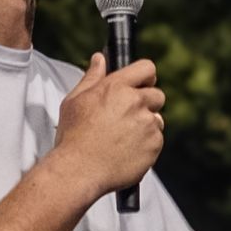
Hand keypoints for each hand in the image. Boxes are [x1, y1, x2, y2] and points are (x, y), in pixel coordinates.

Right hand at [52, 52, 165, 202]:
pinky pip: (156, 140)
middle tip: (127, 117)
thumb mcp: (75, 101)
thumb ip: (92, 77)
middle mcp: (136, 103)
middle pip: (157, 95)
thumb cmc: (73, 136)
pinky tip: (126, 151)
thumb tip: (99, 59)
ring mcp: (148, 125)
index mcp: (117, 87)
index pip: (147, 68)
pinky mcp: (154, 146)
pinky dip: (146, 145)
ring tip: (122, 138)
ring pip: (157, 120)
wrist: (79, 171)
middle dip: (146, 103)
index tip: (141, 85)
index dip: (145, 77)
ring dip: (145, 126)